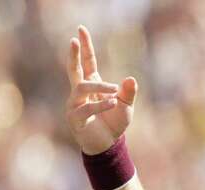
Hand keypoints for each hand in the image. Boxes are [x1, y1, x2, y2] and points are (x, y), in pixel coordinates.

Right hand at [64, 26, 138, 154]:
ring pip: (82, 88)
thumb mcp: (126, 106)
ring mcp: (75, 105)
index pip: (87, 62)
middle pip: (74, 69)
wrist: (107, 145)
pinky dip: (101, 105)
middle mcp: (80, 92)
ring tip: (114, 91)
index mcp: (92, 85)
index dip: (84, 47)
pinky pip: (86, 109)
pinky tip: (113, 103)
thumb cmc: (114, 123)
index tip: (80, 30)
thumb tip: (130, 78)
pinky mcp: (75, 119)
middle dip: (74, 55)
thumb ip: (128, 93)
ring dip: (99, 87)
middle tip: (74, 40)